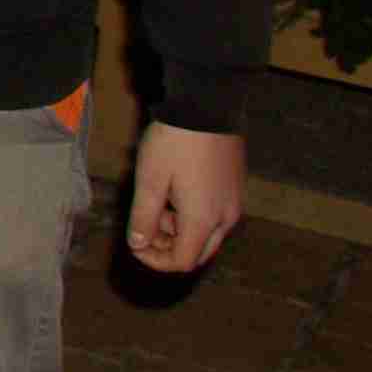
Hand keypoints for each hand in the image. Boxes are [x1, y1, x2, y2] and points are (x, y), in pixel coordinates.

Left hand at [124, 122, 242, 272]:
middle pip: (198, 253)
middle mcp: (226, 219)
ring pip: (207, 235)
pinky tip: (175, 190)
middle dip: (168, 247)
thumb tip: (138, 245)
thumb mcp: (150, 180)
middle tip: (145, 225)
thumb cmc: (174, 143)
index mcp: (204, 220)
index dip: (155, 261)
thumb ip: (143, 217)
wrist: (206, 108)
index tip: (136, 244)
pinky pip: (216, 217)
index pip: (182, 262)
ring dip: (180, 230)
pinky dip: (194, 216)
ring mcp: (235, 204)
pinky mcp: (236, 189)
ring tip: (158, 199)